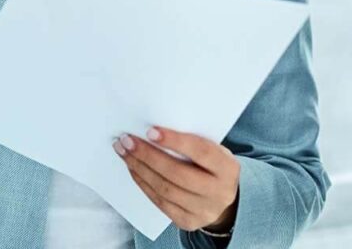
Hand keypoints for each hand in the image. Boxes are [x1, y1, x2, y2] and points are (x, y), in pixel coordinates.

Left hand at [113, 125, 238, 233]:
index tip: (150, 131)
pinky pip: (160, 202)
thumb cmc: (211, 165)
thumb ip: (191, 140)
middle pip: (178, 174)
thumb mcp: (212, 150)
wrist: (224, 198)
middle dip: (148, 156)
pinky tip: (133, 168)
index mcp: (227, 168)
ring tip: (124, 152)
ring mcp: (203, 211)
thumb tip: (152, 129)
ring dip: (140, 168)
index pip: (200, 152)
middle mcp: (219, 192)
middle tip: (127, 141)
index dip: (175, 141)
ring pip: (165, 190)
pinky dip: (143, 183)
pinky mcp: (188, 221)